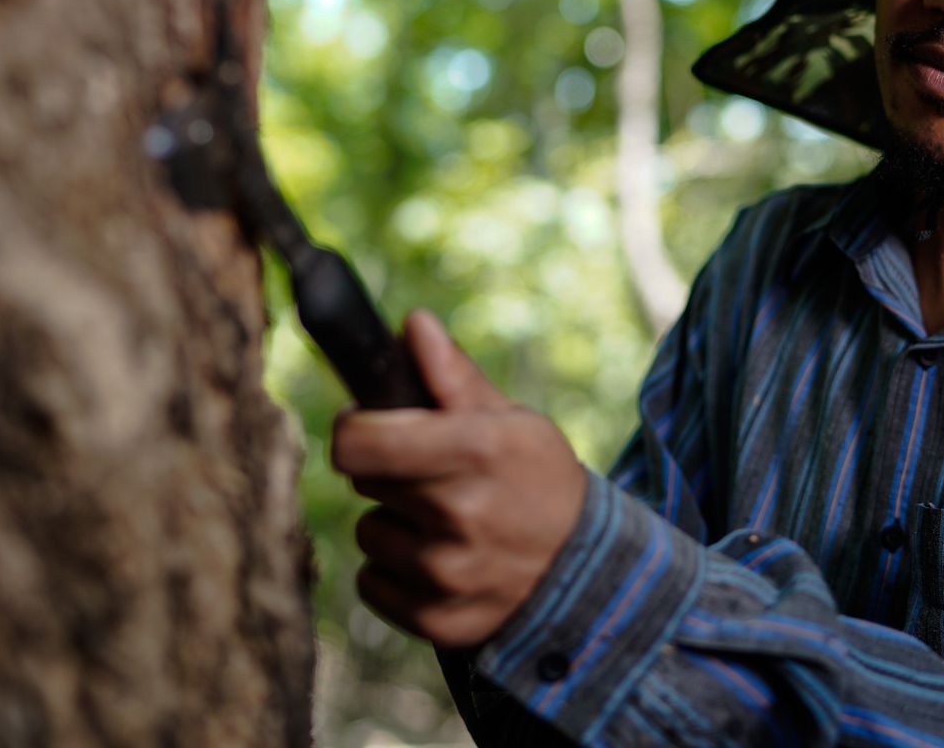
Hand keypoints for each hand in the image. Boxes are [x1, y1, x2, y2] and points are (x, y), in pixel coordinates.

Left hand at [331, 309, 586, 647]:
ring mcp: (449, 573)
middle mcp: (461, 514)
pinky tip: (439, 562)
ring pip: (368, 534)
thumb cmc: (541, 481)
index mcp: (477, 450)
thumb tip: (413, 323)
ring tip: (443, 523)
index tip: (366, 425)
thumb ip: (454, 376)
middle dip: (387, 472)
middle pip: (363, 481)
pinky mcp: (438, 620)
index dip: (354, 428)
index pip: (359, 442)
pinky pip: (372, 584)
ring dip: (394, 525)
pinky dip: (395, 574)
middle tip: (430, 475)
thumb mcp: (513, 422)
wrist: (589, 572)